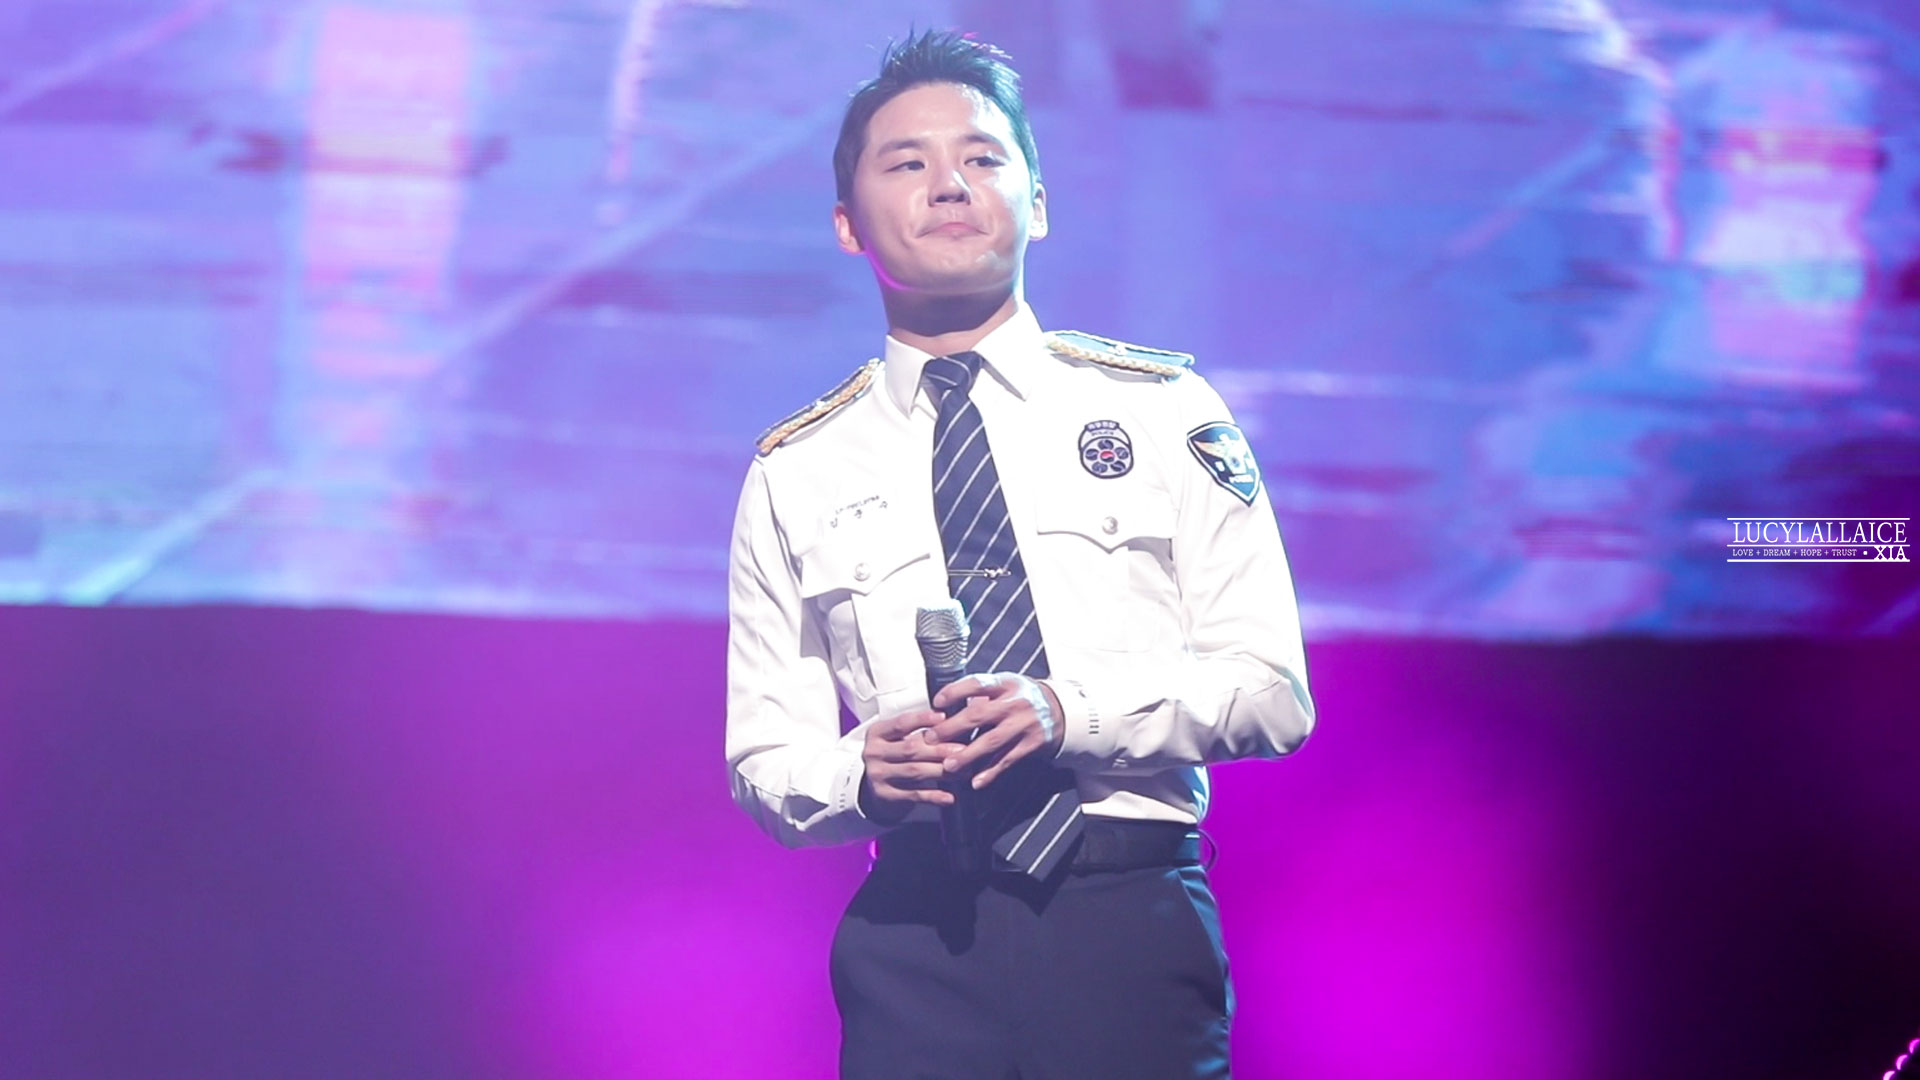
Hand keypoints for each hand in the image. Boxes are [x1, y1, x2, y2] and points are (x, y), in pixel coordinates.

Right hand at [858, 710, 957, 822]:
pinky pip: (914, 795)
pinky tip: (949, 797)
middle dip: (939, 749)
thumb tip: (951, 725)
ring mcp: (878, 775)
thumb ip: (919, 733)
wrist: (874, 784)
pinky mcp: (885, 795)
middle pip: (911, 749)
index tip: (943, 717)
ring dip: (942, 771)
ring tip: (963, 772)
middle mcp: (874, 753)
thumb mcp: (898, 739)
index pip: (901, 723)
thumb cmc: (893, 756)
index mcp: (877, 733)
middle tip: (962, 750)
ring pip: (915, 771)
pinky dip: (934, 796)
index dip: (922, 719)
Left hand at [930, 674, 1064, 789]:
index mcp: (1006, 683)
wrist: (1059, 710)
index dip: (955, 692)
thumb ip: (980, 694)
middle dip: (951, 728)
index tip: (936, 703)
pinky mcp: (1032, 743)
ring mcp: (1025, 724)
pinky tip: (976, 781)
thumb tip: (944, 706)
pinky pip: (1008, 760)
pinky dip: (991, 772)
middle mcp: (1016, 702)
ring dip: (968, 755)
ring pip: (991, 741)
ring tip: (948, 766)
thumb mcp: (1004, 686)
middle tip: (931, 738)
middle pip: (979, 715)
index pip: (977, 684)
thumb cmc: (1020, 697)